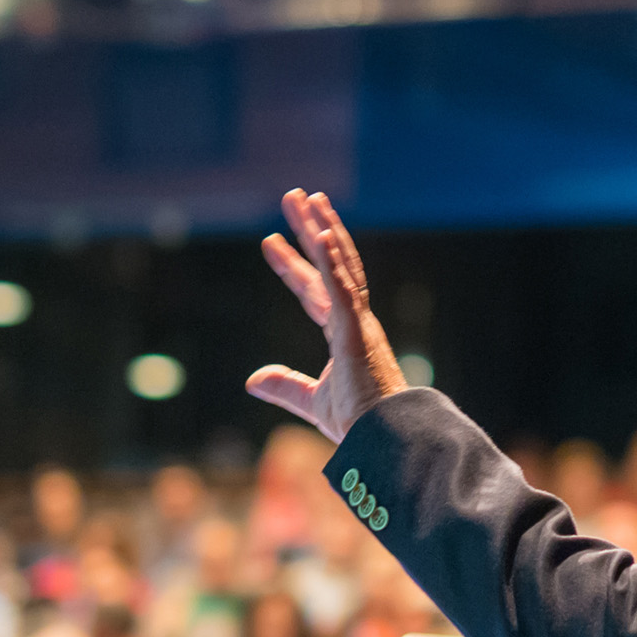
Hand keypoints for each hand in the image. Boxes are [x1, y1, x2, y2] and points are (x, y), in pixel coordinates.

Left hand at [248, 189, 407, 442]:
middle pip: (329, 264)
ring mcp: (358, 324)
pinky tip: (320, 235)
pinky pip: (344, 290)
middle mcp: (354, 321)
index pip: (313, 290)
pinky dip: (332, 262)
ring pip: (340, 265)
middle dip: (309, 230)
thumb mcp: (311, 401)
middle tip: (294, 196)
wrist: (383, 440)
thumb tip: (253, 379)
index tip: (269, 241)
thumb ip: (285, 386)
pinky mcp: (358, 333)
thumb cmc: (359, 424)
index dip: (291, 265)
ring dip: (322, 229)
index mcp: (345, 335)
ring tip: (306, 198)